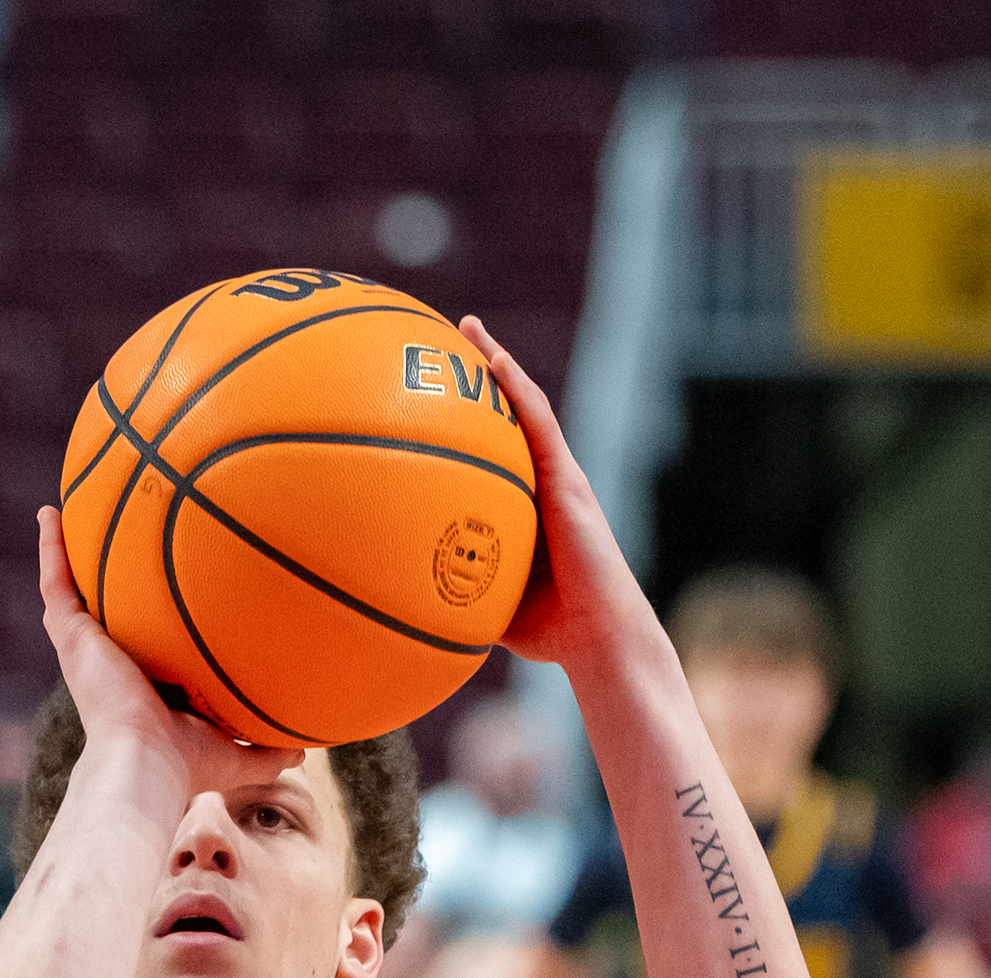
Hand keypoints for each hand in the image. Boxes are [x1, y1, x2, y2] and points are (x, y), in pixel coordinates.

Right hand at [37, 507, 298, 792]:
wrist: (146, 765)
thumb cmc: (187, 765)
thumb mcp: (237, 755)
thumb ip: (266, 751)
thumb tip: (302, 751)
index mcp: (141, 689)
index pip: (142, 648)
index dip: (146, 624)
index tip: (158, 596)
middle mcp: (109, 667)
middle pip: (102, 616)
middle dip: (102, 586)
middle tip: (108, 545)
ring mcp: (86, 651)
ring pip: (70, 594)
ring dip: (66, 555)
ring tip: (64, 515)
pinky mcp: (72, 639)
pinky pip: (56, 583)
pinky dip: (50, 548)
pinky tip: (50, 512)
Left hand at [459, 315, 668, 678]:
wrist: (597, 636)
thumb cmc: (547, 632)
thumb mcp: (483, 602)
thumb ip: (449, 587)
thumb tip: (394, 589)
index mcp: (524, 506)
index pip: (492, 449)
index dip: (467, 415)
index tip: (431, 388)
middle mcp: (542, 483)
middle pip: (507, 415)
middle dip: (478, 374)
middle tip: (442, 338)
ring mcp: (559, 478)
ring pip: (526, 407)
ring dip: (497, 364)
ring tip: (466, 326)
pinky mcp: (569, 481)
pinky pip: (540, 424)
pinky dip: (518, 390)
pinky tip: (495, 361)